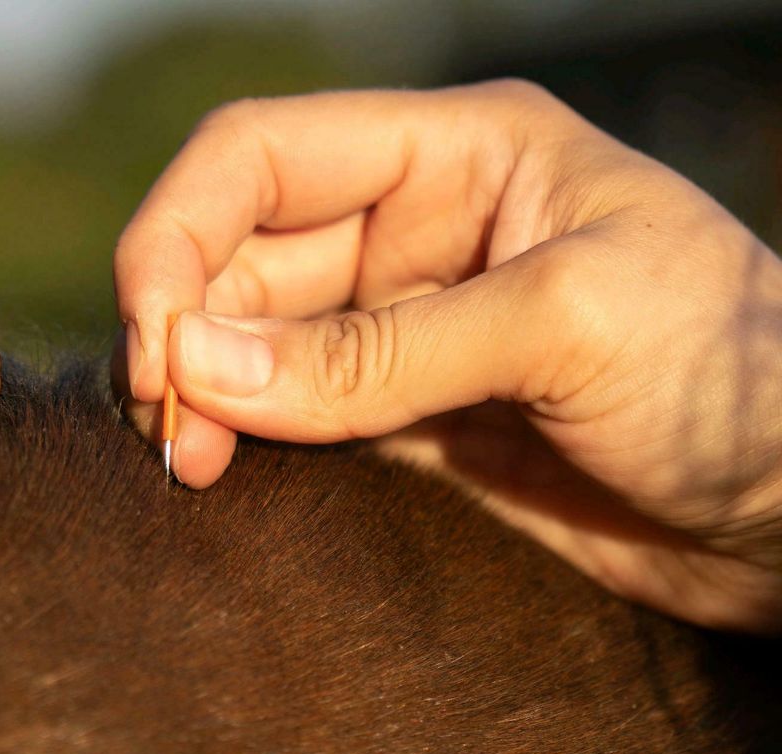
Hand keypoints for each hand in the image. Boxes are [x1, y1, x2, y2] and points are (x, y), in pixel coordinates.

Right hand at [112, 84, 781, 632]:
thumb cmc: (729, 375)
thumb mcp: (563, 326)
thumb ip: (378, 353)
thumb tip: (199, 363)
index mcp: (458, 156)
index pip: (258, 157)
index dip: (180, 235)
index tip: (157, 341)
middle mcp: (417, 232)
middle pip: (241, 255)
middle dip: (184, 330)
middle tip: (168, 425)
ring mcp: (406, 331)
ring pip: (255, 340)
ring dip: (204, 391)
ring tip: (186, 460)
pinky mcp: (409, 418)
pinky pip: (297, 412)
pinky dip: (248, 435)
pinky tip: (223, 470)